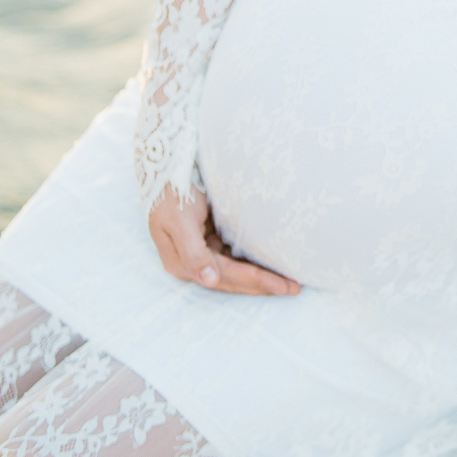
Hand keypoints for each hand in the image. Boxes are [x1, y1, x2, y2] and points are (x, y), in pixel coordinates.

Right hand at [147, 186, 300, 295]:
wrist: (164, 167)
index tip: (281, 286)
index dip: (254, 282)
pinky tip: (268, 267)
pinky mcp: (207, 240)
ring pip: (234, 271)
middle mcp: (191, 262)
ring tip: (287, 283)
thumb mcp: (179, 221)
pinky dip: (251, 264)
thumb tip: (210, 280)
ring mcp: (199, 252)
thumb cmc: (172, 192)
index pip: (225, 276)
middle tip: (293, 288)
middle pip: (231, 279)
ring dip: (259, 278)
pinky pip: (233, 258)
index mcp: (181, 263)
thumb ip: (193, 252)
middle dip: (262, 285)